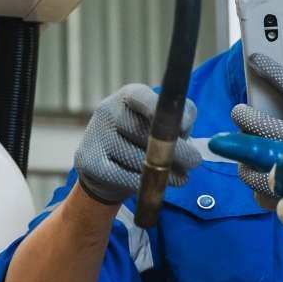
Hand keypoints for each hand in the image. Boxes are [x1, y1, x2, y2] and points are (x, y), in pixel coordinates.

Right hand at [72, 85, 200, 204]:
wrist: (108, 170)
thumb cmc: (145, 140)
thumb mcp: (166, 123)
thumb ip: (182, 115)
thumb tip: (182, 125)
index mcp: (128, 96)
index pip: (142, 97)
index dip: (161, 111)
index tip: (182, 127)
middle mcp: (107, 111)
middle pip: (142, 131)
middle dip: (174, 150)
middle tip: (194, 162)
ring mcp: (95, 135)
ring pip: (135, 157)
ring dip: (162, 171)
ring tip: (181, 178)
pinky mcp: (88, 162)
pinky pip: (122, 176)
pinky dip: (143, 183)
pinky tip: (158, 185)